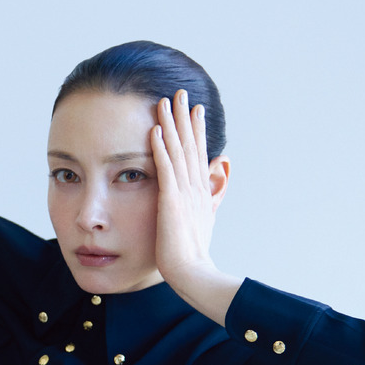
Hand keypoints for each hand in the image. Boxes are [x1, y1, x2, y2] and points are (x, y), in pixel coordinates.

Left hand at [150, 89, 237, 324]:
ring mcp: (184, 192)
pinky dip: (159, 147)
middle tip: (181, 92)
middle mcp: (195, 187)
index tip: (194, 110)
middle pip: (190, 144)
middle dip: (185, 117)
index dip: (196, 130)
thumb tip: (210, 194)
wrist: (192, 272)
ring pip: (177, 150)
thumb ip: (205, 204)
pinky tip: (154, 129)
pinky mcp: (171, 200)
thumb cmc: (192, 256)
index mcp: (200, 192)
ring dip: (171, 124)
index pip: (197, 154)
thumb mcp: (202, 224)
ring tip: (165, 100)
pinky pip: (164, 167)